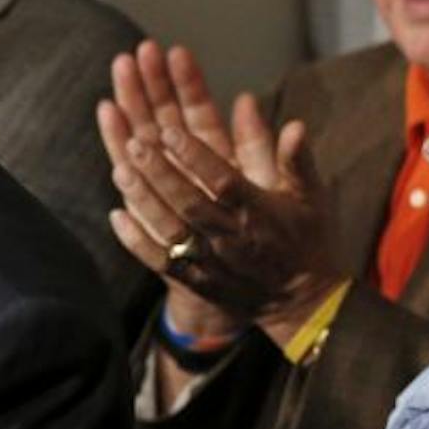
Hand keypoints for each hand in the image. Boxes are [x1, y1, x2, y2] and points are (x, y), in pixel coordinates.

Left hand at [98, 40, 339, 343]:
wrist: (303, 303)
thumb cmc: (306, 239)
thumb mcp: (311, 197)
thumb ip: (297, 160)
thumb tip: (294, 124)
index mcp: (259, 212)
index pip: (224, 182)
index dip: (197, 157)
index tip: (171, 132)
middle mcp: (231, 237)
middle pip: (190, 204)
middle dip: (160, 174)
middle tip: (135, 144)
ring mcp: (211, 262)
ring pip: (171, 231)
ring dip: (144, 201)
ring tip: (120, 170)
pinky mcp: (196, 281)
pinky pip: (161, 262)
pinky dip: (136, 242)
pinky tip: (116, 216)